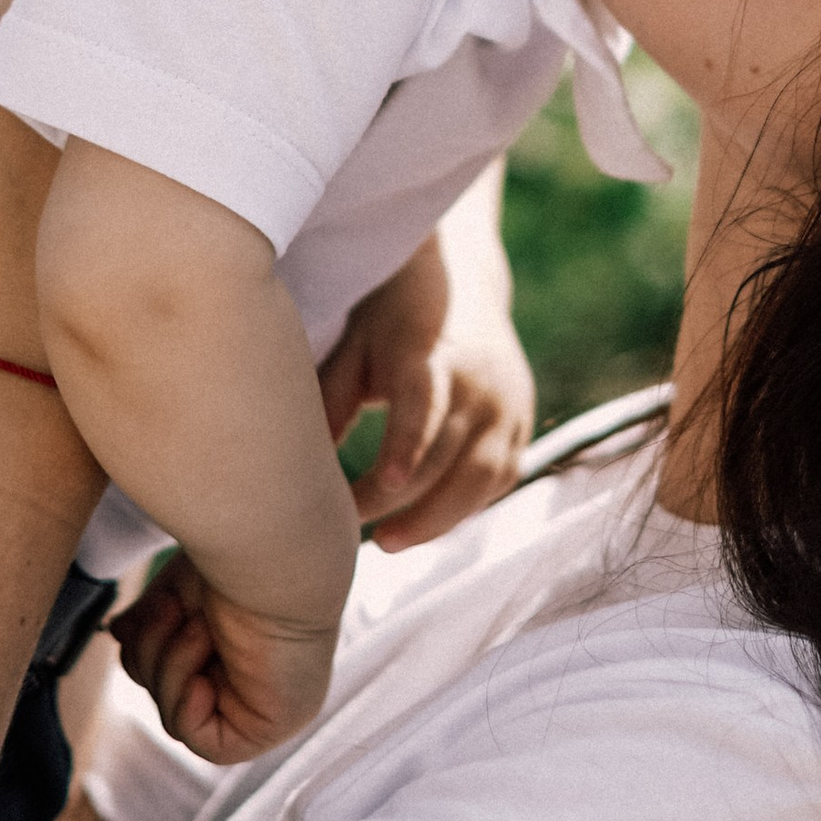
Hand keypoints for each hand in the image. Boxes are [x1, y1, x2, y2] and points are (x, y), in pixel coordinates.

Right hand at [112, 550, 337, 767]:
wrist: (272, 556)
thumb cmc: (236, 561)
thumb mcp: (176, 592)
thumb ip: (149, 619)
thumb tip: (118, 634)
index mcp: (238, 649)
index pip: (169, 668)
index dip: (148, 644)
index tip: (160, 603)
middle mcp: (254, 682)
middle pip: (166, 693)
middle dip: (155, 652)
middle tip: (172, 610)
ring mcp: (262, 708)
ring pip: (176, 717)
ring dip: (173, 667)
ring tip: (198, 627)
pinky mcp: (267, 729)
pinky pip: (202, 742)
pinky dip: (186, 706)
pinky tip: (201, 674)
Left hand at [320, 175, 535, 551]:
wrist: (463, 280)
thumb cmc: (390, 321)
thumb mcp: (354, 346)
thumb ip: (332, 399)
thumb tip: (298, 464)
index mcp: (433, 355)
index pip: (422, 406)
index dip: (406, 447)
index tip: (384, 486)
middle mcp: (481, 382)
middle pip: (447, 460)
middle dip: (401, 504)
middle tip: (351, 525)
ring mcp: (509, 405)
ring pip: (480, 482)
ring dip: (435, 521)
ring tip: (388, 540)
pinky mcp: (522, 423)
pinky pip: (498, 480)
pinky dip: (464, 508)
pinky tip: (427, 520)